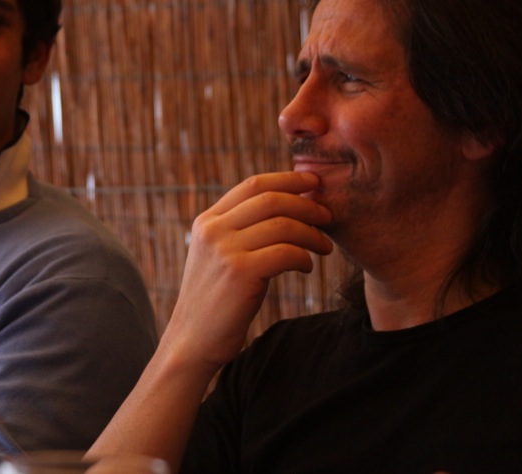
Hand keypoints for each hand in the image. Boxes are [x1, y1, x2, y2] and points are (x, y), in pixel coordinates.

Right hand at [165, 172, 332, 369]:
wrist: (192, 341)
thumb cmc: (214, 301)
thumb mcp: (217, 257)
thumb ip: (238, 231)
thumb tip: (283, 208)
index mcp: (207, 221)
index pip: (252, 184)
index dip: (287, 180)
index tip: (313, 183)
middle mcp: (213, 230)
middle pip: (271, 199)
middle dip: (306, 204)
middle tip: (328, 216)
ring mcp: (224, 250)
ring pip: (283, 225)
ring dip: (312, 234)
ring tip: (324, 246)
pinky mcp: (240, 273)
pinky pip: (286, 253)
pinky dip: (304, 257)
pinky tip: (307, 267)